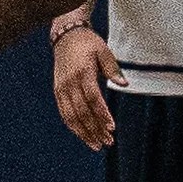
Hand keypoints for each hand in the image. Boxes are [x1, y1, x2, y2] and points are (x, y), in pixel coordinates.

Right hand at [51, 26, 122, 150]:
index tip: (112, 127)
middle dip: (95, 129)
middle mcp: (69, 83)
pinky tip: (84, 134)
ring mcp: (61, 89)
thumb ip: (113, 69)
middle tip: (108, 142)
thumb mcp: (104, 51)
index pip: (93, 99)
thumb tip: (125, 84)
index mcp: (82, 73)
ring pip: (71, 116)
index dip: (102, 114)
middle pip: (82, 112)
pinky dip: (74, 126)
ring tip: (97, 144)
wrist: (66, 36)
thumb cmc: (89, 43)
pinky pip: (65, 113)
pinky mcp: (57, 92)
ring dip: (84, 133)